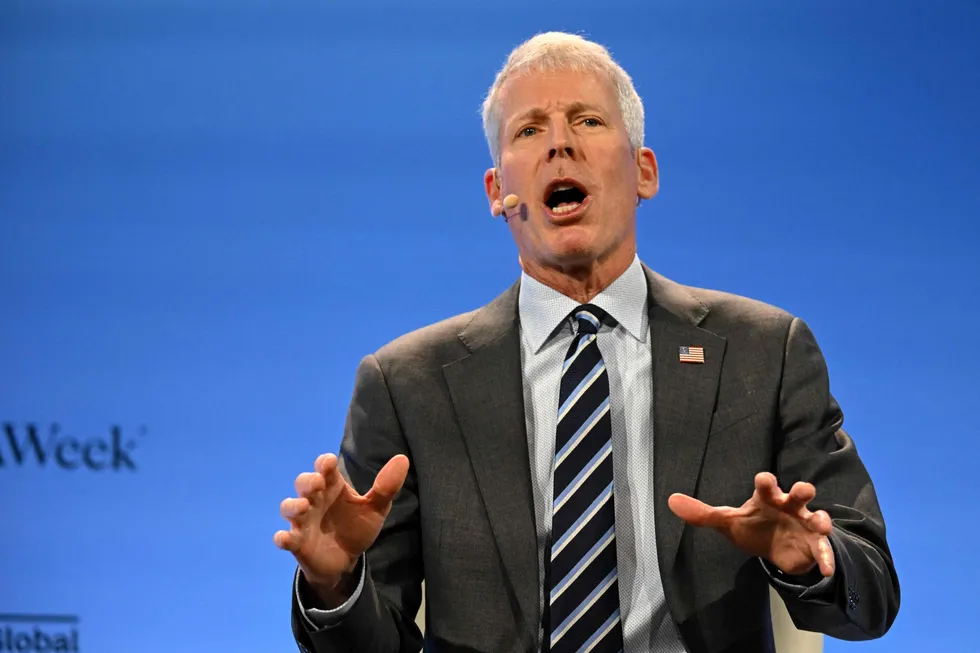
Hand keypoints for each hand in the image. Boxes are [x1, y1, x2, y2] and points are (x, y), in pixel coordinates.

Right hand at [274, 453, 409, 602]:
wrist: (346, 559)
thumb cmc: (356, 527)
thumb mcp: (375, 508)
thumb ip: (386, 487)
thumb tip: (402, 459)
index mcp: (333, 487)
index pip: (324, 468)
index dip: (323, 463)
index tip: (328, 463)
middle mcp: (315, 500)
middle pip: (303, 483)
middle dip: (307, 481)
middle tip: (317, 484)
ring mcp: (304, 521)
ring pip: (290, 507)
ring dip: (293, 505)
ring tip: (304, 507)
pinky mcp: (297, 542)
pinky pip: (284, 538)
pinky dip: (283, 537)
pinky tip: (285, 538)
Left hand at [668, 472, 834, 577]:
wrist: (775, 549)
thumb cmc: (752, 526)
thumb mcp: (727, 522)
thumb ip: (702, 514)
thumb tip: (670, 500)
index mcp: (767, 498)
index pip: (767, 484)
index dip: (766, 481)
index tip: (765, 480)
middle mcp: (789, 507)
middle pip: (799, 494)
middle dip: (802, 490)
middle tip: (801, 491)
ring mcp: (804, 524)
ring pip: (818, 517)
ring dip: (821, 520)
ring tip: (821, 524)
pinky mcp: (814, 545)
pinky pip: (824, 550)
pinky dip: (827, 558)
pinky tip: (826, 569)